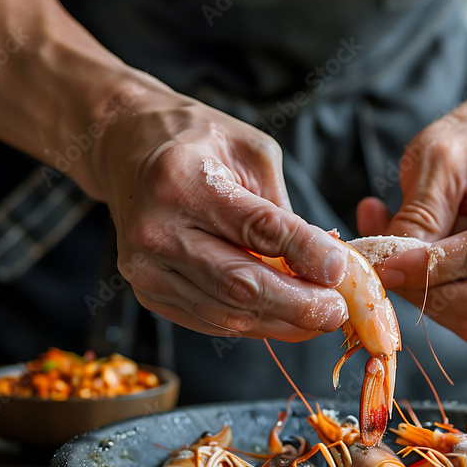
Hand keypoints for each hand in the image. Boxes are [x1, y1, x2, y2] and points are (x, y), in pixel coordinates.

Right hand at [90, 87, 349, 340]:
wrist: (127, 148)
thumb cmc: (198, 143)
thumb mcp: (249, 150)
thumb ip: (281, 207)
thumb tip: (322, 261)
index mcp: (184, 181)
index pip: (256, 228)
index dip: (303, 253)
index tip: (339, 269)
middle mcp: (158, 230)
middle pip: (240, 284)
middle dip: (297, 305)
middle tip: (336, 311)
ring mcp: (148, 268)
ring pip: (227, 313)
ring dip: (281, 322)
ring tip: (319, 318)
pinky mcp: (148, 292)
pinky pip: (210, 320)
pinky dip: (253, 324)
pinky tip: (282, 318)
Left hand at [356, 84, 466, 343]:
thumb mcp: (441, 154)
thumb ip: (420, 212)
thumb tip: (389, 264)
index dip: (428, 268)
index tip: (382, 265)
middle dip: (425, 291)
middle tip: (381, 262)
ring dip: (426, 297)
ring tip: (394, 250)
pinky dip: (436, 297)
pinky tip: (415, 261)